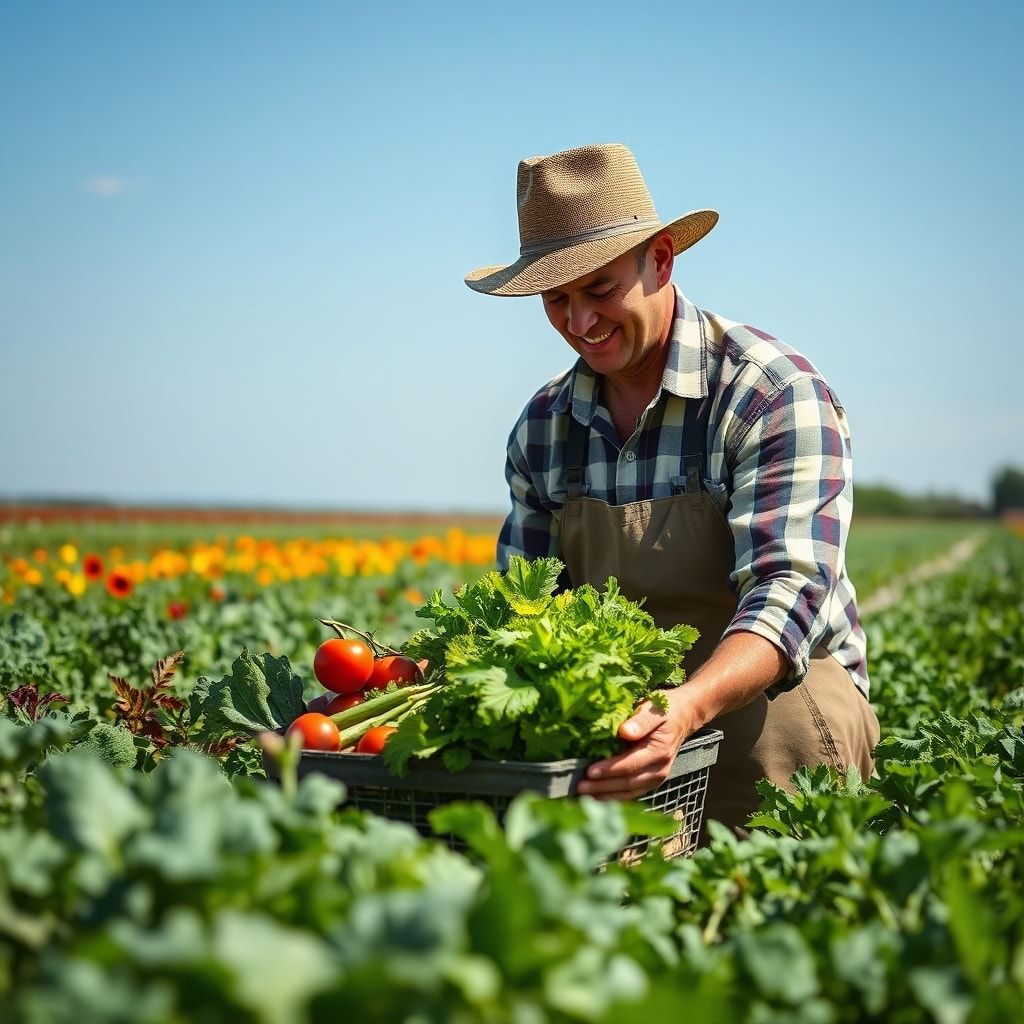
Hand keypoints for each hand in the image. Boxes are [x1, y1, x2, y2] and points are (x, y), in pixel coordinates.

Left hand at [575, 689, 698, 800]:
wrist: (684, 716)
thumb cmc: (665, 709)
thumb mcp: (653, 708)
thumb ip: (640, 722)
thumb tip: (624, 732)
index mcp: (659, 751)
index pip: (630, 764)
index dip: (609, 770)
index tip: (590, 772)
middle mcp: (660, 768)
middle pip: (628, 783)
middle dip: (603, 787)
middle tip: (580, 787)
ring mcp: (657, 777)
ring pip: (629, 792)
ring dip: (607, 795)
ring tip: (584, 795)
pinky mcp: (652, 780)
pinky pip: (632, 792)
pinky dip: (615, 796)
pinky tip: (598, 796)